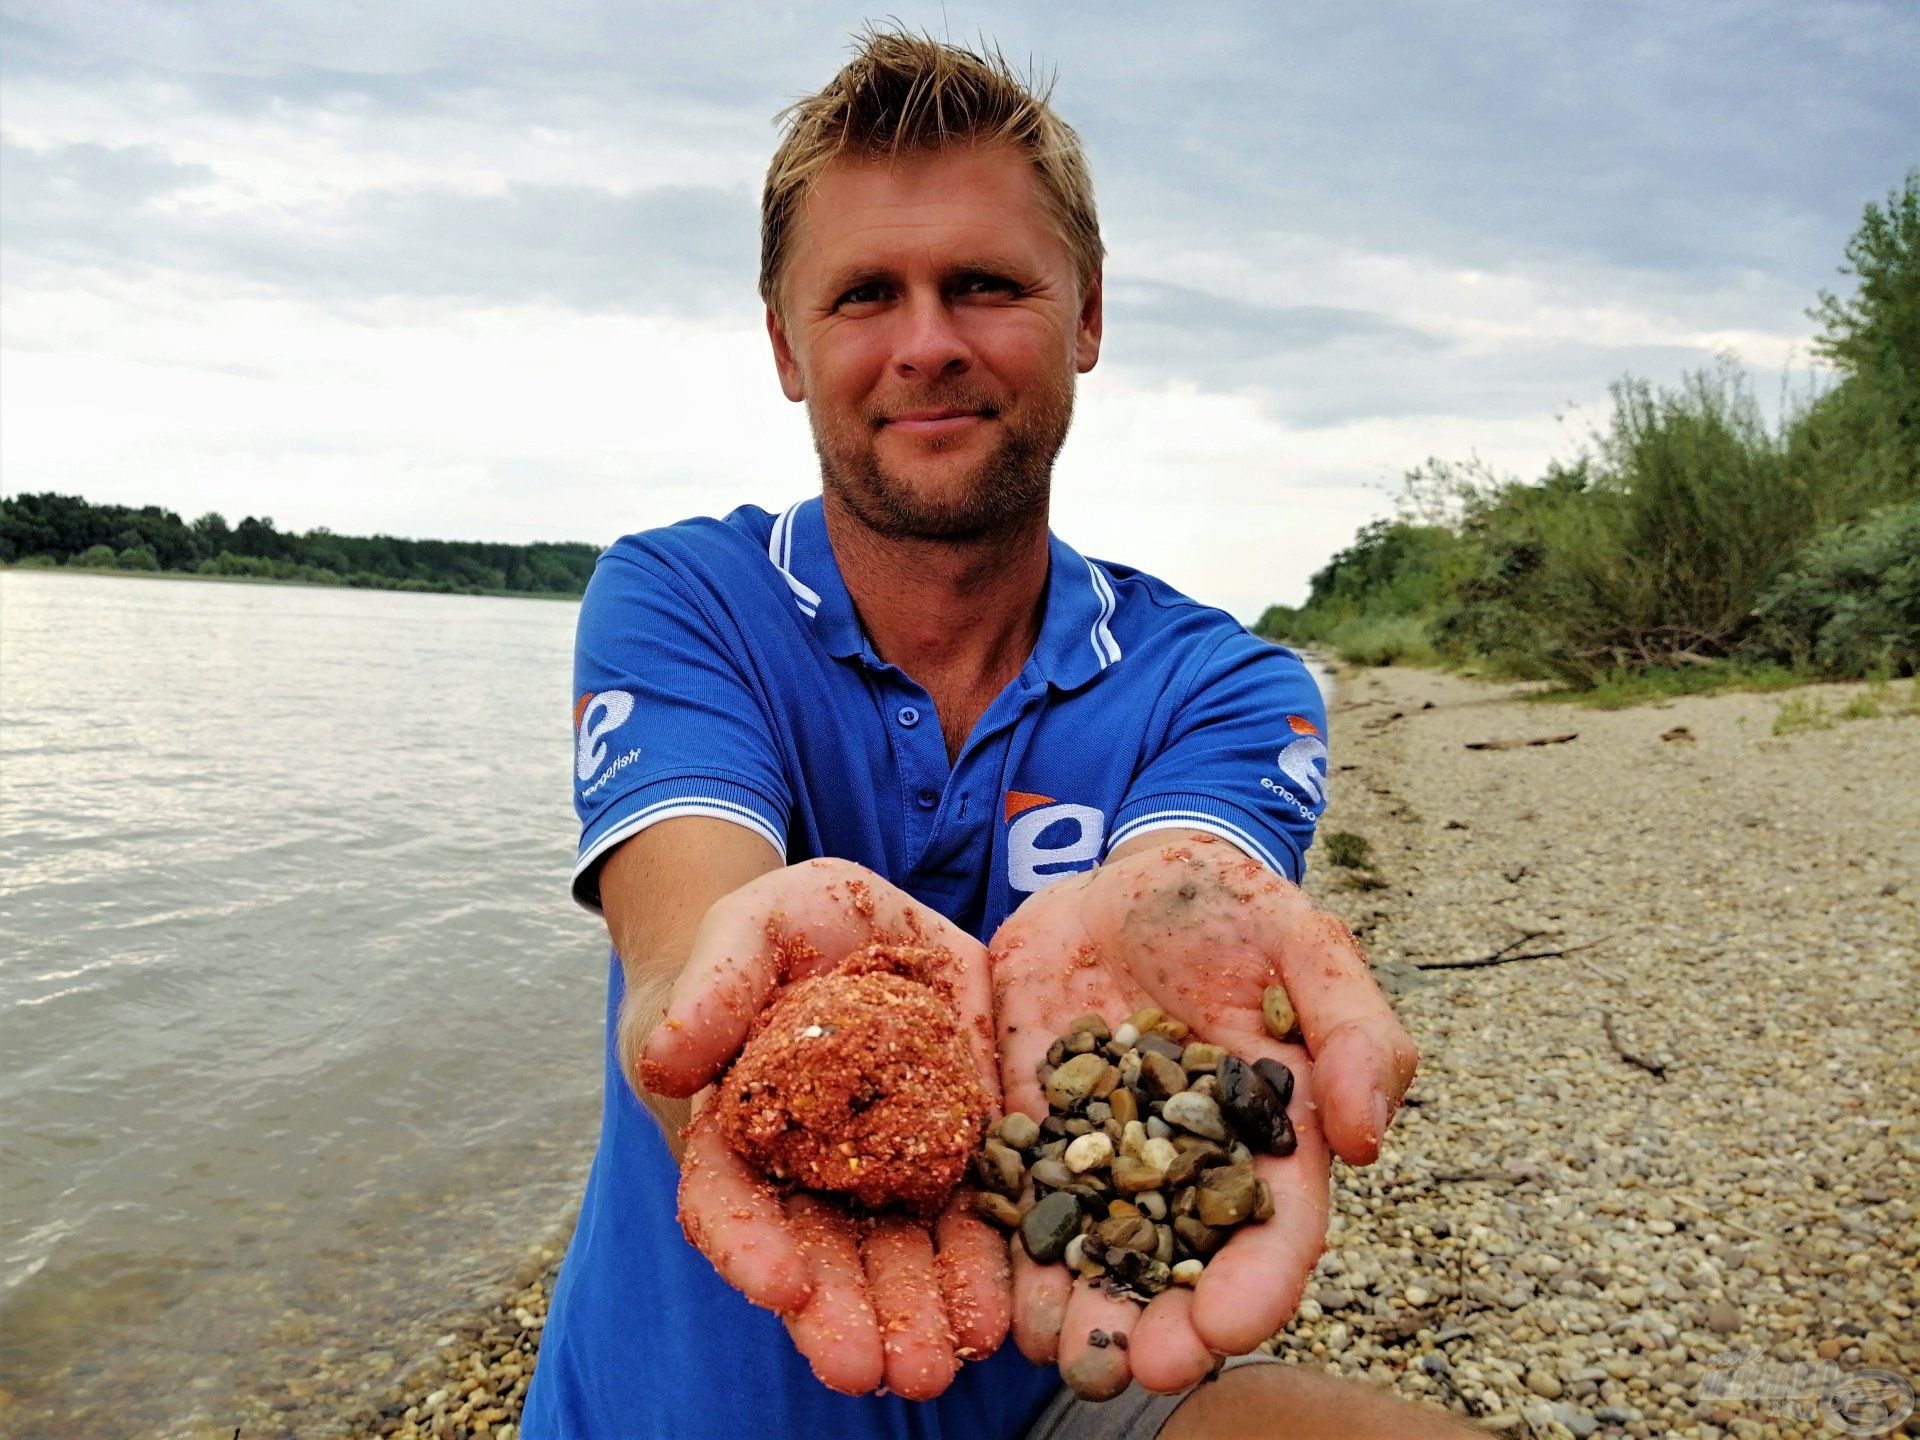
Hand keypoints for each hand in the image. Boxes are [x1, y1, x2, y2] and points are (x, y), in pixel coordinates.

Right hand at [636, 858, 1008, 1399]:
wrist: (862, 931)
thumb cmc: (785, 932)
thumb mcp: (750, 925)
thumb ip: (714, 983)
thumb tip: (669, 1064)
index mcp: (738, 1125)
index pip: (728, 1197)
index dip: (748, 1244)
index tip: (781, 1285)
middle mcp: (809, 1168)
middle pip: (816, 1253)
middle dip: (840, 1314)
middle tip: (864, 1370)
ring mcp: (886, 1168)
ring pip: (895, 1256)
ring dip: (913, 1317)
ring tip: (936, 1366)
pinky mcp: (958, 1151)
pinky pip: (970, 1221)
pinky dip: (980, 1273)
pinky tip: (998, 1314)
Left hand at [987, 833, 1418, 1398]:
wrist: (1127, 877)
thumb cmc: (1231, 908)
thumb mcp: (1304, 943)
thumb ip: (1353, 1030)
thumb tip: (1367, 1140)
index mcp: (1265, 1139)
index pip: (1273, 1232)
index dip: (1254, 1288)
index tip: (1225, 1332)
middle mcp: (1183, 1165)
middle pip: (1177, 1265)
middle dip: (1154, 1325)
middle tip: (1124, 1370)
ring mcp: (1101, 1150)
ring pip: (1091, 1247)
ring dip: (1073, 1306)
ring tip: (1048, 1348)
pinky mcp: (1030, 1124)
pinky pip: (1013, 1194)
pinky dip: (1002, 1244)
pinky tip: (985, 1286)